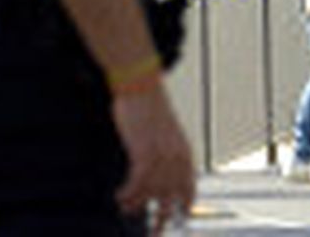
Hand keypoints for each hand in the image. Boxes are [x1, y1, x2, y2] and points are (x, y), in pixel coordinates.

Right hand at [112, 81, 194, 235]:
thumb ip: (167, 155)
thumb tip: (160, 175)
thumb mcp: (164, 135)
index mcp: (185, 153)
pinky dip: (128, 194)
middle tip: (156, 233)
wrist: (142, 87)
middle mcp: (177, 158)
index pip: (190, 187)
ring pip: (151, 193)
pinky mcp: (144, 152)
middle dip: (163, 219)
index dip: (185, 206)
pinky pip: (137, 183)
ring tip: (126, 210)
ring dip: (137, 205)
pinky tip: (119, 198)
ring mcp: (161, 156)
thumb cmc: (150, 109)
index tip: (180, 219)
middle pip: (172, 198)